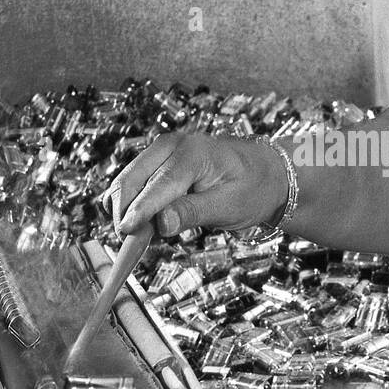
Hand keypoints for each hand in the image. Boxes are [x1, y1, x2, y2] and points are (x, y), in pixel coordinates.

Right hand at [102, 133, 287, 237]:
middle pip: (132, 179)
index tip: (125, 232)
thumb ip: (193, 213)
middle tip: (128, 243)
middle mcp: (173, 145)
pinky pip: (135, 182)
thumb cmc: (252, 188)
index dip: (139, 211)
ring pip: (128, 181)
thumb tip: (161, 224)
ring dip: (126, 209)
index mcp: (194, 153)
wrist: (264, 172)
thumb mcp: (229, 206)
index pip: (158, 185)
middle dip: (124, 212)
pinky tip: (145, 223)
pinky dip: (133, 203)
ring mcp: (163, 149)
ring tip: (140, 236)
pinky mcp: (158, 159)